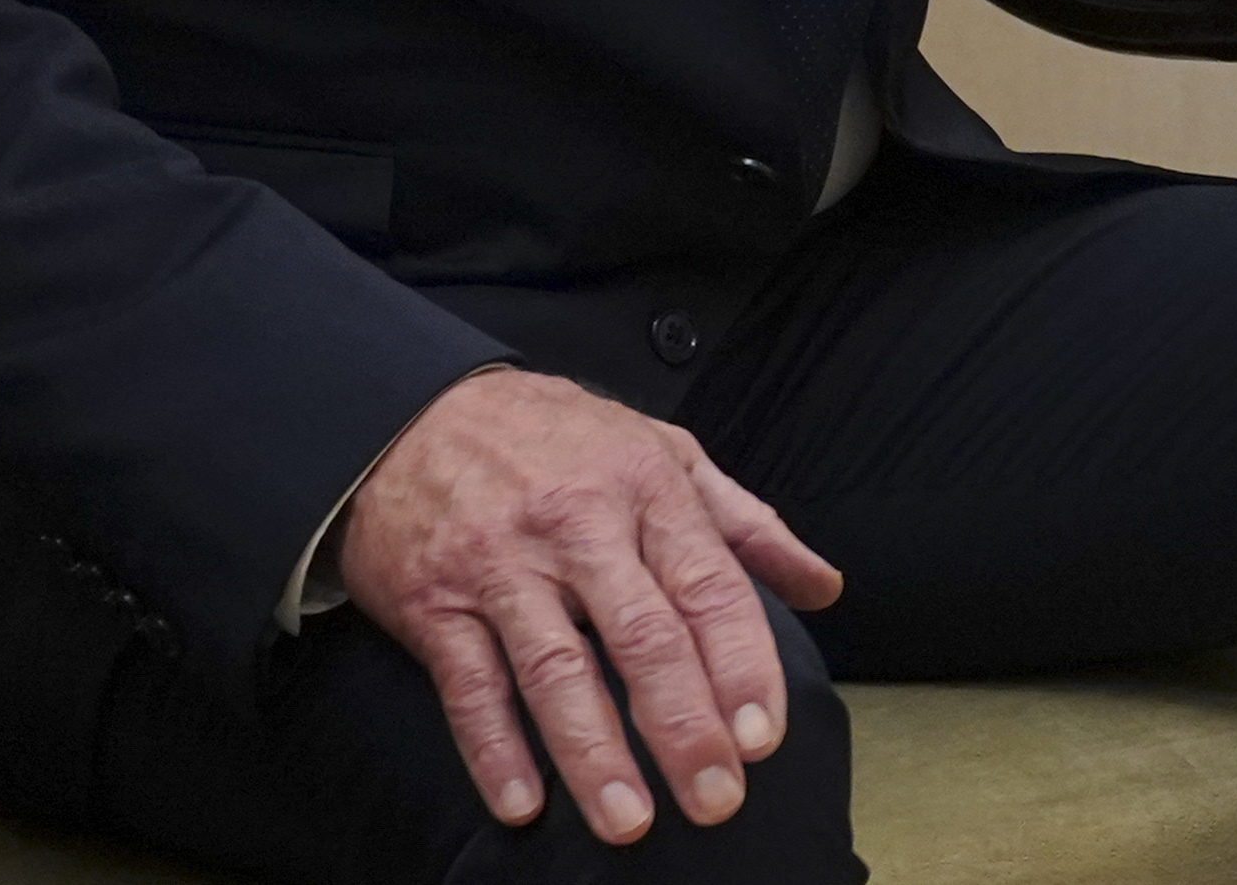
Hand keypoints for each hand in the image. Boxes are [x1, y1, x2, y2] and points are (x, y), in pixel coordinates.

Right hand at [336, 367, 841, 842]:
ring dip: (594, 753)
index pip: (710, 587)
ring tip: (630, 820)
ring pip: (555, 669)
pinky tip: (522, 804)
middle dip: (683, 724)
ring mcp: (501, 568)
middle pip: (642, 637)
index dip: (742, 665)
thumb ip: (747, 526)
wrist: (413, 414)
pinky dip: (494, 749)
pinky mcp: (432, 603)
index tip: (765, 736)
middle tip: (716, 797)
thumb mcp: (666, 454)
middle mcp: (577, 529)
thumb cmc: (558, 439)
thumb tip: (823, 586)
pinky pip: (468, 685)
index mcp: (648, 491)